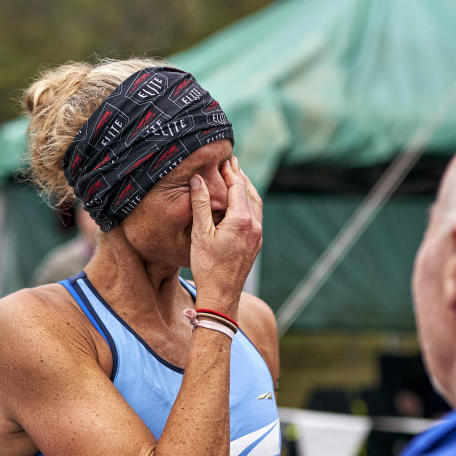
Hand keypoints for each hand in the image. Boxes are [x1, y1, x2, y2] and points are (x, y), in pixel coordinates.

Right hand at [188, 156, 262, 318]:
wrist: (221, 296)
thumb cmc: (207, 267)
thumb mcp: (200, 234)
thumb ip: (200, 204)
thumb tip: (197, 179)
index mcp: (242, 220)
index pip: (238, 187)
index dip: (230, 171)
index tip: (224, 158)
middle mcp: (254, 226)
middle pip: (249, 193)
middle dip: (240, 176)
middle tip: (232, 162)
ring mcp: (257, 236)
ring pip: (255, 205)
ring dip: (247, 190)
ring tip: (238, 178)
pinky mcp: (256, 244)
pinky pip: (256, 216)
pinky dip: (249, 203)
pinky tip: (240, 204)